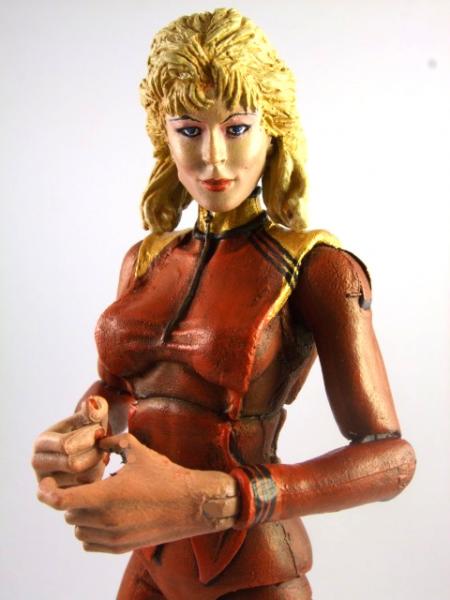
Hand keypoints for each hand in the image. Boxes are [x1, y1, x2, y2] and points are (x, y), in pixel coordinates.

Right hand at [32, 396, 108, 486]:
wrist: (83, 450)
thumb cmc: (87, 431)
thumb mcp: (90, 419)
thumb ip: (93, 411)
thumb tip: (93, 405)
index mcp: (42, 442)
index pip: (66, 445)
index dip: (88, 438)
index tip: (100, 432)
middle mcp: (38, 463)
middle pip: (73, 464)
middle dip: (94, 453)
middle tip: (103, 446)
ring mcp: (46, 483)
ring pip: (81, 479)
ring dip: (97, 465)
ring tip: (99, 455)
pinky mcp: (59, 497)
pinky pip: (85, 492)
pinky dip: (96, 479)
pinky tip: (96, 467)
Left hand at [37, 433, 238, 553]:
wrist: (192, 504)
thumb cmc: (166, 475)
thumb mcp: (138, 451)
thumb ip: (113, 442)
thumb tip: (97, 440)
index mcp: (107, 495)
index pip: (61, 501)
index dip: (47, 493)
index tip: (45, 485)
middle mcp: (106, 520)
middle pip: (69, 513)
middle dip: (72, 498)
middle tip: (85, 484)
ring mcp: (113, 537)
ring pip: (78, 529)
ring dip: (80, 515)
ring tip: (97, 498)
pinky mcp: (120, 547)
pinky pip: (89, 543)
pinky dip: (89, 530)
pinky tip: (104, 514)